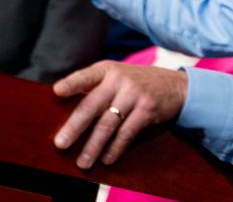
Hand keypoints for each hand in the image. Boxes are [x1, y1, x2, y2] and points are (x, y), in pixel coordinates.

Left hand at [52, 61, 187, 168]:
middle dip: (75, 127)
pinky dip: (115, 148)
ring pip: (108, 124)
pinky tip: (107, 158)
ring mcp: (134, 93)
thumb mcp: (118, 76)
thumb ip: (97, 88)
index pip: (85, 76)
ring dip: (93, 146)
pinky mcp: (147, 109)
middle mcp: (119, 79)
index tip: (56, 92)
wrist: (175, 85)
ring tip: (83, 162)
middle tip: (60, 144)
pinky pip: (127, 133)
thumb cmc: (137, 84)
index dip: (71, 84)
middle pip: (92, 105)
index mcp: (107, 70)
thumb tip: (66, 114)